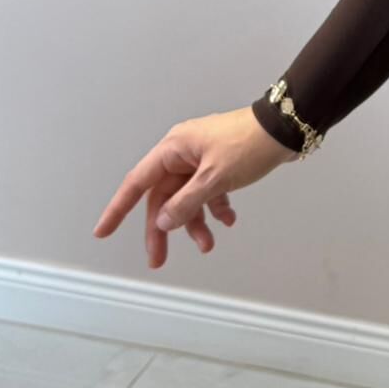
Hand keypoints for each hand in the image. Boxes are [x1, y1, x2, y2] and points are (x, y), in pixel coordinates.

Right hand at [92, 106, 298, 268]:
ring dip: (195, 222)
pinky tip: (228, 221)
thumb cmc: (250, 144)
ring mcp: (202, 160)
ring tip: (208, 244)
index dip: (118, 209)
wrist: (286, 127)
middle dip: (163, 228)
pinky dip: (216, 208)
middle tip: (159, 260)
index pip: (137, 184)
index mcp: (173, 150)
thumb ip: (187, 202)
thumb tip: (163, 222)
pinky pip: (209, 192)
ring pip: (188, 198)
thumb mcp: (215, 178)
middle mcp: (183, 154)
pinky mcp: (221, 165)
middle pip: (163, 198)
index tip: (102, 232)